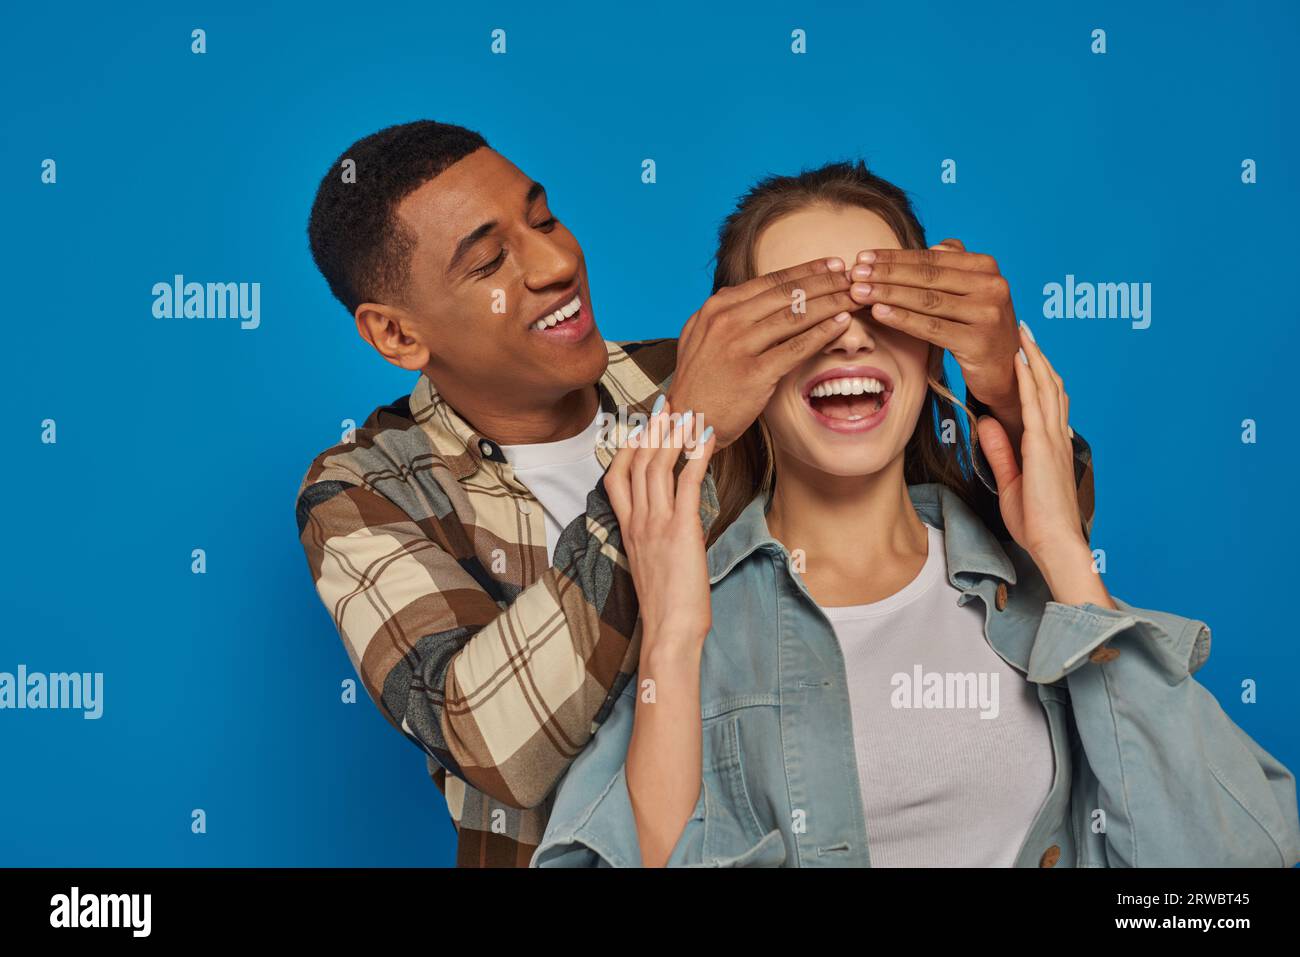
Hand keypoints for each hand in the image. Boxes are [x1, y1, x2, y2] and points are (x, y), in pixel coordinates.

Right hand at [604, 400, 718, 643]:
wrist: (669, 630)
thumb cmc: (666, 605)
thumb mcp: (653, 564)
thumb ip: (658, 539)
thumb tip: (677, 525)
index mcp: (628, 529)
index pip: (617, 477)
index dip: (629, 446)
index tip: (642, 426)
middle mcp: (638, 521)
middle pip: (638, 461)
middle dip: (653, 429)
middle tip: (667, 403)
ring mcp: (657, 523)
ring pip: (658, 465)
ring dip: (673, 434)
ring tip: (687, 412)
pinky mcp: (681, 529)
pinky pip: (687, 482)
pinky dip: (697, 454)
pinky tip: (708, 437)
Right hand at [669, 258, 860, 446]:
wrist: (687, 421)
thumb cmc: (701, 381)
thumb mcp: (703, 335)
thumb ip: (727, 313)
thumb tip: (754, 293)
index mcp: (717, 307)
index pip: (770, 281)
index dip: (807, 270)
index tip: (833, 265)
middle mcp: (726, 321)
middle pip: (787, 293)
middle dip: (826, 282)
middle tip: (854, 277)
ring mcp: (738, 347)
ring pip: (795, 316)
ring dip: (831, 304)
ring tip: (855, 298)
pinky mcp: (752, 374)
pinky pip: (795, 348)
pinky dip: (822, 333)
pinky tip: (842, 324)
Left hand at [849, 238, 1023, 443]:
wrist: (1005, 370)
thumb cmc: (979, 326)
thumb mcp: (973, 290)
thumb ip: (956, 264)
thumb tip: (934, 244)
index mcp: (987, 267)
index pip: (932, 258)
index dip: (895, 257)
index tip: (863, 257)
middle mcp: (992, 286)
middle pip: (927, 276)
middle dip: (886, 273)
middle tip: (854, 273)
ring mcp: (988, 314)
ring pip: (927, 300)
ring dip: (888, 294)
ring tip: (858, 292)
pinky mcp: (978, 342)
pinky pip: (931, 328)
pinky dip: (902, 319)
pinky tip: (879, 312)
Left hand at [975, 325, 1112, 607]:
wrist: (1053, 541)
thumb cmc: (1035, 520)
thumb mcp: (1011, 479)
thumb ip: (1000, 450)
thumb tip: (986, 422)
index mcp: (1048, 445)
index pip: (1044, 401)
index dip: (1035, 374)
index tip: (1023, 352)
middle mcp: (1054, 436)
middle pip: (1048, 386)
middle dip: (1037, 355)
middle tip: (1024, 328)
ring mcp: (1051, 439)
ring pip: (1045, 387)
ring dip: (1034, 357)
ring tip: (1022, 332)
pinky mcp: (1042, 446)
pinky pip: (1035, 404)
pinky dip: (1028, 378)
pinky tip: (1020, 359)